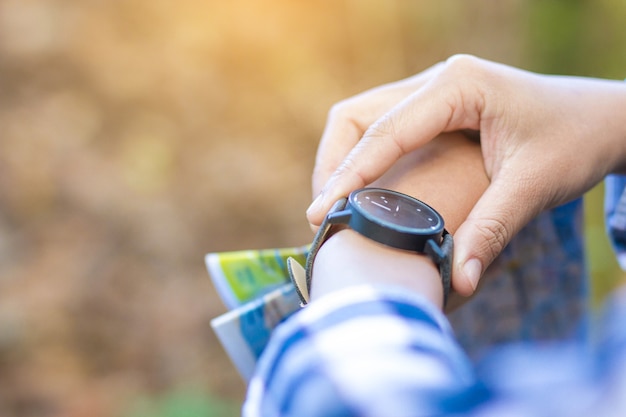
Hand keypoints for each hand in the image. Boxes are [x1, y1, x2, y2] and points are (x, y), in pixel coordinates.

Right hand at [307, 54, 625, 294]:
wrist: (601, 120)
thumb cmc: (574, 141)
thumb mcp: (534, 184)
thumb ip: (491, 230)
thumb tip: (457, 282)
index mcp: (457, 84)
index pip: (383, 131)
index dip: (347, 175)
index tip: (320, 213)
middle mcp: (436, 81)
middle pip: (355, 117)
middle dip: (332, 166)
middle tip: (323, 216)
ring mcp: (431, 93)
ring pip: (360, 121)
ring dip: (340, 163)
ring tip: (335, 209)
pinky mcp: (432, 110)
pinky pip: (378, 130)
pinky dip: (361, 162)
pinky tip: (363, 195)